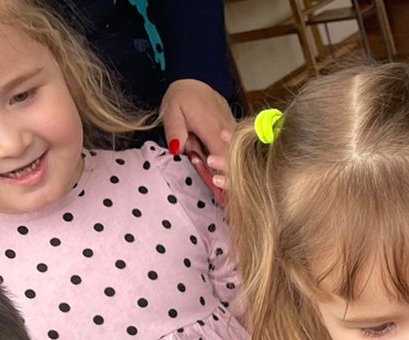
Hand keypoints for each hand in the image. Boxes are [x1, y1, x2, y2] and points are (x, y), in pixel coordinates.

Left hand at [159, 79, 233, 200]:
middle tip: (222, 194)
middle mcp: (229, 134)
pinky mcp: (234, 132)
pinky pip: (236, 150)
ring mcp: (234, 132)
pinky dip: (230, 161)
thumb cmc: (182, 96)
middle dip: (228, 179)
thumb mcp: (172, 111)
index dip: (222, 178)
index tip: (218, 191)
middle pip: (234, 163)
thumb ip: (176, 132)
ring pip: (237, 157)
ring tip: (224, 187)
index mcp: (214, 131)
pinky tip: (224, 172)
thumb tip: (178, 151)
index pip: (222, 161)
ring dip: (229, 171)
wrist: (197, 76)